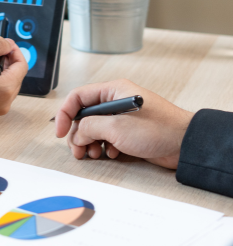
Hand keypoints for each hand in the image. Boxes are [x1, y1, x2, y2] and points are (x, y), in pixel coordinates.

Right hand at [55, 79, 194, 168]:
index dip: (65, 115)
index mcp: (113, 91)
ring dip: (89, 143)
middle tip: (78, 150)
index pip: (77, 98)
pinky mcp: (127, 131)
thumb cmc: (159, 129)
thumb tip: (76, 134)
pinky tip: (112, 154)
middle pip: (83, 116)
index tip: (60, 132)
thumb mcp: (116, 127)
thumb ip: (89, 128)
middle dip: (77, 135)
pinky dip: (103, 147)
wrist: (185, 145)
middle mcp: (115, 101)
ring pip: (93, 129)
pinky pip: (105, 138)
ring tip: (94, 154)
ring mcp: (121, 117)